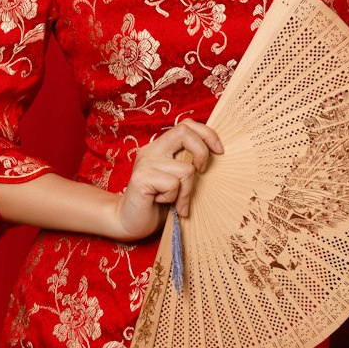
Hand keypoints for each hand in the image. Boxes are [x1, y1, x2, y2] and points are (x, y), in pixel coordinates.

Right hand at [113, 120, 222, 241]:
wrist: (129, 223)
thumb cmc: (158, 204)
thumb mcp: (178, 181)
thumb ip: (188, 165)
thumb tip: (217, 155)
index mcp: (161, 147)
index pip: (186, 125)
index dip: (207, 133)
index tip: (219, 151)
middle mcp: (152, 150)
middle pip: (184, 132)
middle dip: (202, 152)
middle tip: (202, 172)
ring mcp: (145, 163)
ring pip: (186, 169)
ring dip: (187, 191)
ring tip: (175, 202)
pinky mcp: (141, 178)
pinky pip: (173, 185)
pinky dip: (174, 199)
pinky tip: (161, 203)